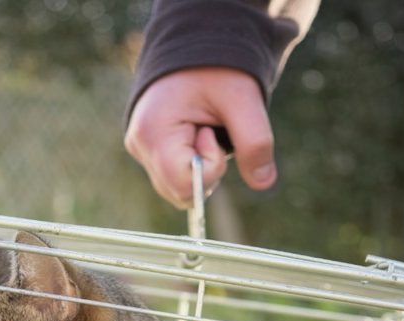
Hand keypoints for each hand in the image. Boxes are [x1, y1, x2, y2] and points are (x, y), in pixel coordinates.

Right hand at [125, 67, 277, 208]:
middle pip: (178, 193)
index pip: (184, 183)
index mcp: (154, 132)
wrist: (195, 45)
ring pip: (175, 190)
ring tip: (202, 131)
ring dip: (200, 170)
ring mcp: (139, 149)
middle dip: (205, 171)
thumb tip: (264, 182)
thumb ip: (255, 142)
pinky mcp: (145, 151)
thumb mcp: (243, 100)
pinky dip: (192, 166)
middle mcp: (139, 145)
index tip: (213, 132)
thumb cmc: (216, 66)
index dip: (210, 168)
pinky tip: (195, 137)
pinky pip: (172, 178)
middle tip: (210, 132)